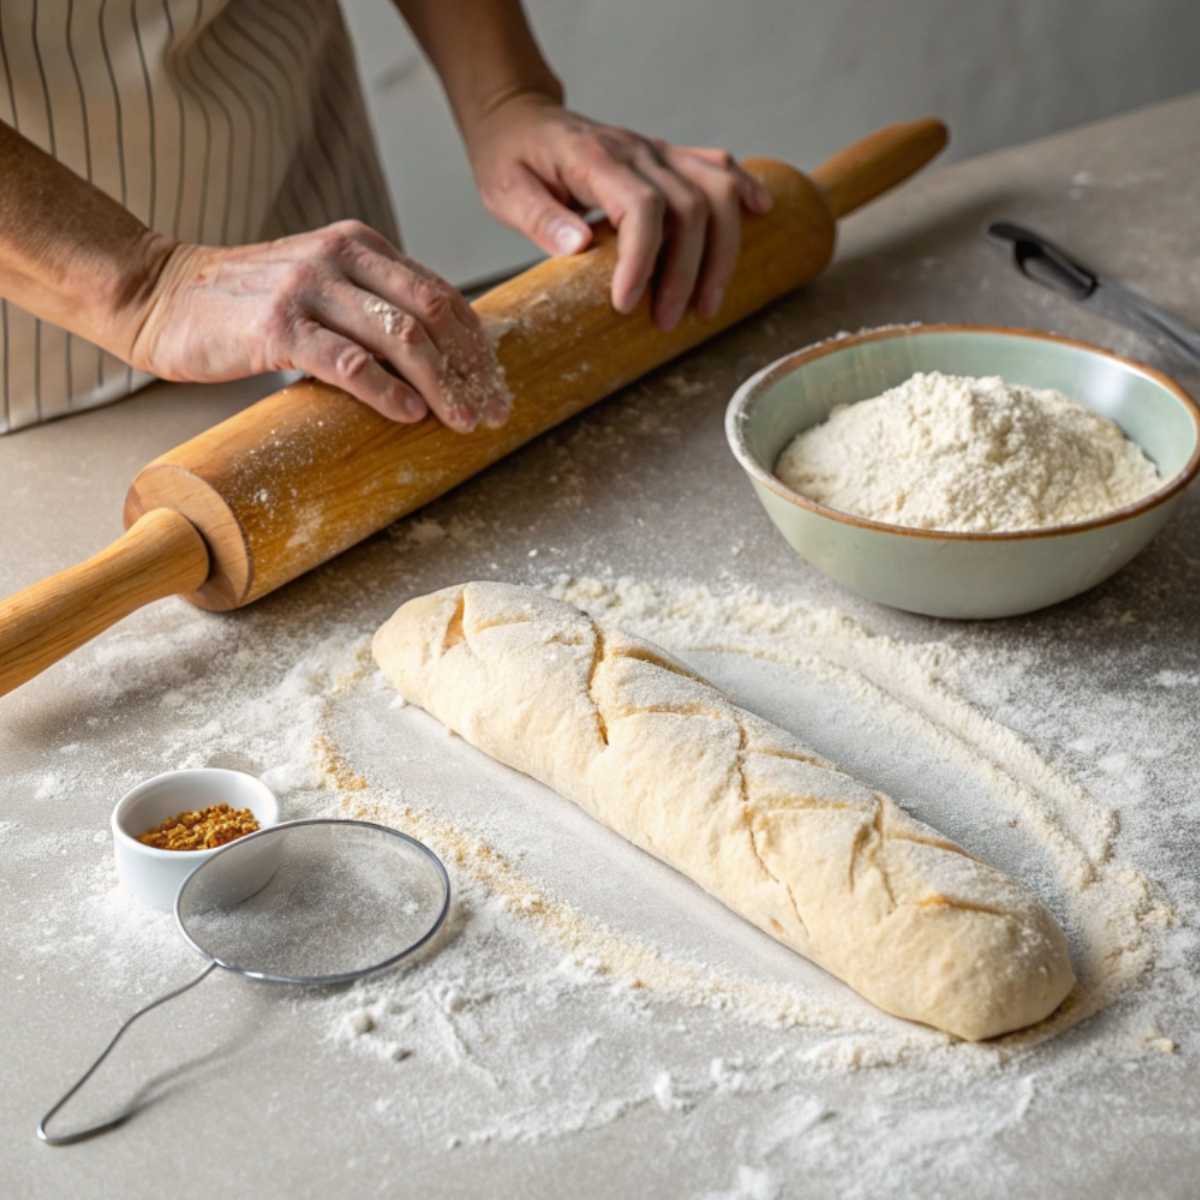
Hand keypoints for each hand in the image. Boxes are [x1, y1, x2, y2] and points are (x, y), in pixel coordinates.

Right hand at [126, 221, 510, 430]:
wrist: (163, 296)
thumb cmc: (247, 305)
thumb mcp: (321, 287)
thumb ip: (370, 307)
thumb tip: (433, 362)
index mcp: (361, 245)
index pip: (442, 293)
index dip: (477, 344)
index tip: (496, 385)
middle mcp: (341, 256)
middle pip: (433, 312)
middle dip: (471, 368)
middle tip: (492, 410)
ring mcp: (309, 287)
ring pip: (400, 337)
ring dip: (440, 386)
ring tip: (461, 421)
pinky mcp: (278, 325)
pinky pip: (348, 361)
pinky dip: (386, 390)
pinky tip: (409, 414)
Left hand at [465, 95, 772, 330]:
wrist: (520, 118)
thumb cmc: (511, 159)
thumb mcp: (505, 191)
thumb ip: (539, 218)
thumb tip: (578, 247)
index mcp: (595, 160)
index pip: (641, 206)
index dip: (643, 259)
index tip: (627, 305)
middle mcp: (636, 152)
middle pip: (689, 206)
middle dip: (686, 272)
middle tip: (668, 322)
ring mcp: (656, 152)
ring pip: (715, 191)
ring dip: (722, 250)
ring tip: (708, 303)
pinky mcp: (667, 158)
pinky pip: (717, 167)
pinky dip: (743, 191)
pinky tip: (761, 214)